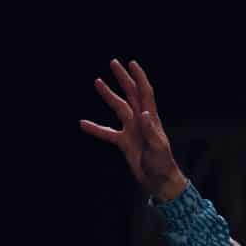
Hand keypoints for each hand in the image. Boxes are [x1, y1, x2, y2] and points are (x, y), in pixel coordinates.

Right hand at [79, 58, 186, 202]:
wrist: (159, 182)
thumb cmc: (163, 165)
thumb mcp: (158, 148)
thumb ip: (150, 131)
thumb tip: (143, 113)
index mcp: (151, 119)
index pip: (145, 93)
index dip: (139, 78)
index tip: (131, 63)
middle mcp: (141, 121)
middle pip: (131, 94)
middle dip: (123, 79)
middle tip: (113, 63)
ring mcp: (132, 130)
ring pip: (118, 108)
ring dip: (109, 96)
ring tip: (97, 81)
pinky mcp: (125, 142)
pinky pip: (107, 133)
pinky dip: (96, 129)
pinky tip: (82, 124)